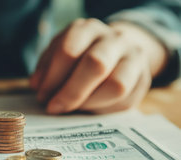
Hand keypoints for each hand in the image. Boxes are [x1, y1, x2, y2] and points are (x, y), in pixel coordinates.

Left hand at [30, 18, 167, 113]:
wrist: (117, 53)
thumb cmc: (79, 57)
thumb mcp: (58, 55)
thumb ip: (47, 68)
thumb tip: (37, 85)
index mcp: (87, 29)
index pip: (69, 51)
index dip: (53, 77)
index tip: (42, 95)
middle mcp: (114, 39)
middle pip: (95, 64)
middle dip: (70, 92)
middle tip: (54, 108)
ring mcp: (133, 58)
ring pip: (116, 85)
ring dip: (88, 103)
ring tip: (72, 109)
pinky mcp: (143, 80)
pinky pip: (124, 100)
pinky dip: (102, 108)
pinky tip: (88, 108)